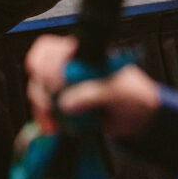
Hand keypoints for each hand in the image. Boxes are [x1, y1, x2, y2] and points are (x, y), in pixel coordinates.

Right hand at [24, 36, 159, 138]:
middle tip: (50, 107)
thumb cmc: (132, 94)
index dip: (44, 66)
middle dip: (40, 91)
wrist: (139, 117)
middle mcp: (67, 67)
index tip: (54, 86)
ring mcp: (63, 87)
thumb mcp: (117, 92)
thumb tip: (65, 103)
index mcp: (80, 54)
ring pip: (38, 92)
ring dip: (42, 109)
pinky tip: (54, 129)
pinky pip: (45, 110)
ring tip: (53, 124)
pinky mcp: (62, 106)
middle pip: (38, 71)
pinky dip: (46, 120)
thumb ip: (93, 94)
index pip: (49, 49)